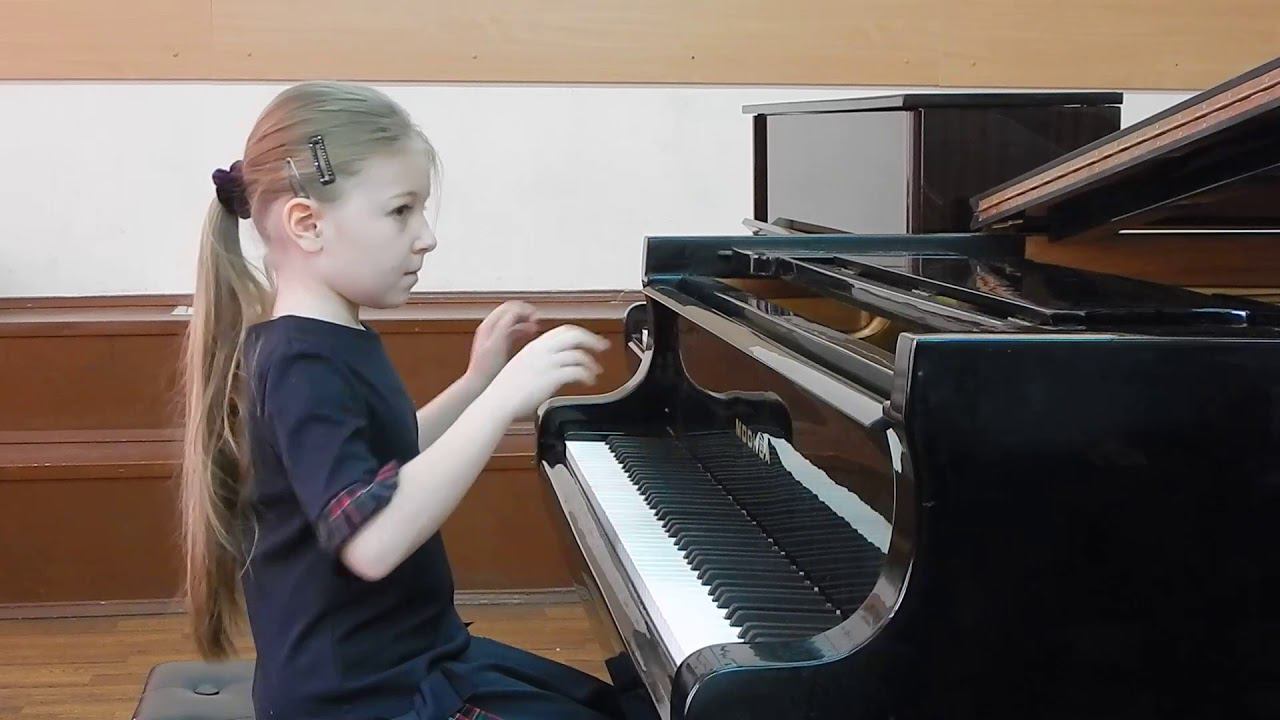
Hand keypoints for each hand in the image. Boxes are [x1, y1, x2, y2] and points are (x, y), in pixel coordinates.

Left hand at [467, 301, 539, 384]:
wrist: (479, 384)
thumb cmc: (486, 368)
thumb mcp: (497, 343)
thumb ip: (506, 325)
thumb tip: (517, 311)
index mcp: (489, 325)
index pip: (509, 306)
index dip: (524, 308)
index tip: (535, 316)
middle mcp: (491, 328)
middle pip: (511, 311)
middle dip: (526, 313)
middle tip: (537, 319)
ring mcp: (495, 336)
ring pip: (513, 321)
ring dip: (525, 320)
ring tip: (536, 326)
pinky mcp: (500, 345)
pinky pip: (513, 331)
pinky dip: (523, 330)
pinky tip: (530, 334)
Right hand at [486, 324, 610, 419]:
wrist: (499, 400)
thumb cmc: (507, 389)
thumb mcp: (523, 366)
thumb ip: (540, 360)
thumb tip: (556, 363)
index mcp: (535, 346)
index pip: (564, 330)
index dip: (580, 333)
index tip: (590, 339)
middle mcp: (542, 350)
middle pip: (574, 335)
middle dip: (592, 339)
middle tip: (603, 347)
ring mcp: (548, 362)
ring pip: (578, 353)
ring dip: (591, 362)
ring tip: (595, 371)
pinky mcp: (552, 377)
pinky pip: (577, 371)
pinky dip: (587, 375)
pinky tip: (588, 381)